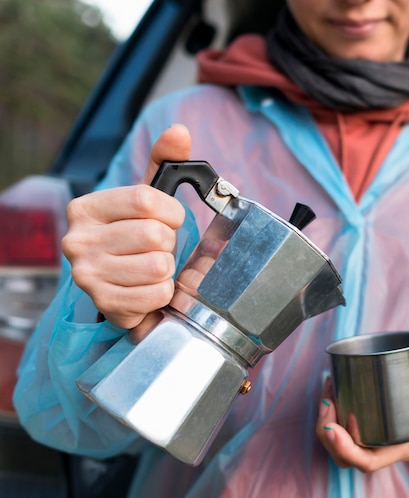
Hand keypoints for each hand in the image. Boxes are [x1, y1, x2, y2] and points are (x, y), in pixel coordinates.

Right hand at [61, 124, 191, 328]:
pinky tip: (149, 288)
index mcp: (86, 209)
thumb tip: (179, 132)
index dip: (172, 212)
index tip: (172, 220)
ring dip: (167, 269)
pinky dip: (164, 293)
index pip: (145, 200)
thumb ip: (164, 163)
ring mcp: (88, 275)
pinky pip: (158, 294)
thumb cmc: (135, 238)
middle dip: (169, 243)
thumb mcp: (146, 199)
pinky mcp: (105, 304)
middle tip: (157, 248)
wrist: (121, 286)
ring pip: (159, 266)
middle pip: (154, 235)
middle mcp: (78, 241)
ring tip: (152, 268)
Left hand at [316, 372, 408, 472]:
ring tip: (327, 391)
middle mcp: (385, 447)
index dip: (344, 449)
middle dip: (328, 433)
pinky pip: (343, 425)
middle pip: (346, 456)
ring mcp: (375, 436)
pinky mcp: (368, 422)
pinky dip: (333, 408)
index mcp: (402, 448)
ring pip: (340, 442)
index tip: (331, 427)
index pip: (367, 462)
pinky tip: (332, 385)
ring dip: (326, 420)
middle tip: (327, 402)